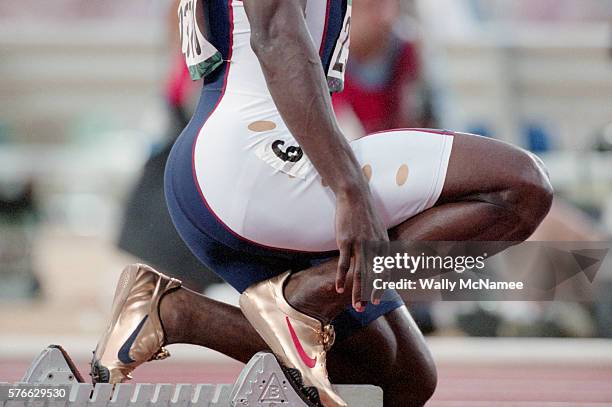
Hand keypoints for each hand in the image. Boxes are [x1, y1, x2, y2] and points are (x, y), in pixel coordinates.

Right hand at [335, 187, 388, 311]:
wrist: (355, 197)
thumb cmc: (365, 214)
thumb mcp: (379, 229)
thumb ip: (380, 245)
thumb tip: (381, 257)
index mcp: (384, 245)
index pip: (384, 272)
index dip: (381, 287)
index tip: (377, 300)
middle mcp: (375, 247)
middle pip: (372, 276)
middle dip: (369, 295)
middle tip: (365, 309)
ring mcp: (360, 245)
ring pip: (359, 274)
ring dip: (357, 292)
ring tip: (355, 305)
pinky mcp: (346, 241)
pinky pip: (344, 263)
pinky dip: (341, 277)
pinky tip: (339, 287)